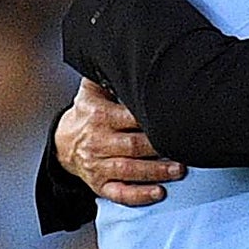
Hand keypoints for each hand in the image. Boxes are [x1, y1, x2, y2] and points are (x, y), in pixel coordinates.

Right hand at [54, 78, 184, 205]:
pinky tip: (158, 193)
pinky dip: (138, 196)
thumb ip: (108, 75)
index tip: (174, 118)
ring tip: (179, 170)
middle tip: (185, 147)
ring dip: (155, 172)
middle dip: (159, 148)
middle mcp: (98, 142)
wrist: (63, 142)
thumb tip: (125, 53)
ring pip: (128, 170)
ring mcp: (98, 165)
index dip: (151, 119)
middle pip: (132, 146)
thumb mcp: (92, 90)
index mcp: (99, 116)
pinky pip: (118, 193)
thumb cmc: (89, 112)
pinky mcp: (99, 184)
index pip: (130, 117)